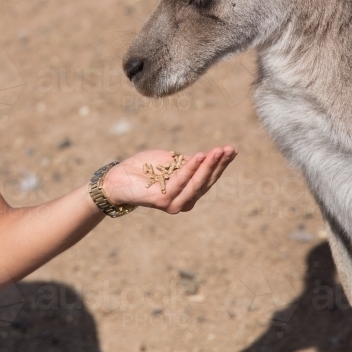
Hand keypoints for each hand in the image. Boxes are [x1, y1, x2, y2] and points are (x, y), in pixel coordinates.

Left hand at [100, 146, 236, 213]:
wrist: (119, 177)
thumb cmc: (145, 168)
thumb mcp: (172, 161)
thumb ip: (189, 162)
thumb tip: (208, 157)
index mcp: (189, 192)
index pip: (209, 178)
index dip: (221, 164)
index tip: (232, 149)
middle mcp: (185, 201)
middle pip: (206, 181)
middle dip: (219, 164)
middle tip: (229, 149)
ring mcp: (175, 203)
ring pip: (196, 183)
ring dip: (208, 166)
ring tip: (217, 151)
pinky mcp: (163, 200)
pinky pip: (181, 181)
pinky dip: (191, 168)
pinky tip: (199, 155)